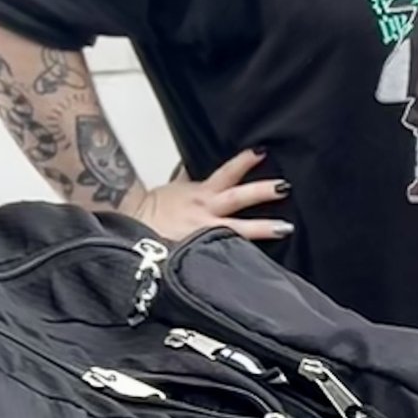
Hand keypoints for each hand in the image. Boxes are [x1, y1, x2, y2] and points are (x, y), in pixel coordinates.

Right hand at [126, 151, 291, 243]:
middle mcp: (206, 210)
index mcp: (200, 193)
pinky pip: (226, 252)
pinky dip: (243, 256)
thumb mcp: (171, 190)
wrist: (132, 234)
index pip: (226, 173)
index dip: (243, 162)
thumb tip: (188, 164)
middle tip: (284, 187)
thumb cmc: (151, 213)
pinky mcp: (200, 249)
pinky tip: (263, 265)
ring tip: (286, 228)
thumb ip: (185, 178)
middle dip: (261, 191)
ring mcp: (205, 231)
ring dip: (263, 227)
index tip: (261, 152)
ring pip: (238, 228)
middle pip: (237, 197)